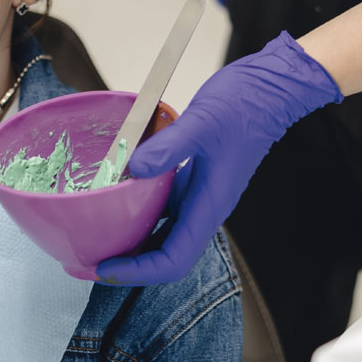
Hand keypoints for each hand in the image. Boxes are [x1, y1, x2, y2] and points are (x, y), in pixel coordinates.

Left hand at [95, 32, 340, 284]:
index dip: (138, 272)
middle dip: (129, 266)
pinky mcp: (196, 179)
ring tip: (97, 239)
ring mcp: (201, 194)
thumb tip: (133, 169)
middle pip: (166, 254)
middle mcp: (205, 208)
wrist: (272, 89)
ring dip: (133, 243)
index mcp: (209, 206)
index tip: (104, 268)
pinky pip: (164, 207)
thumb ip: (168, 147)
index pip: (173, 259)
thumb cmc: (244, 105)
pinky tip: (117, 201)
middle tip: (89, 261)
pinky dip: (140, 212)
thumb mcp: (201, 122)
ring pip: (164, 233)